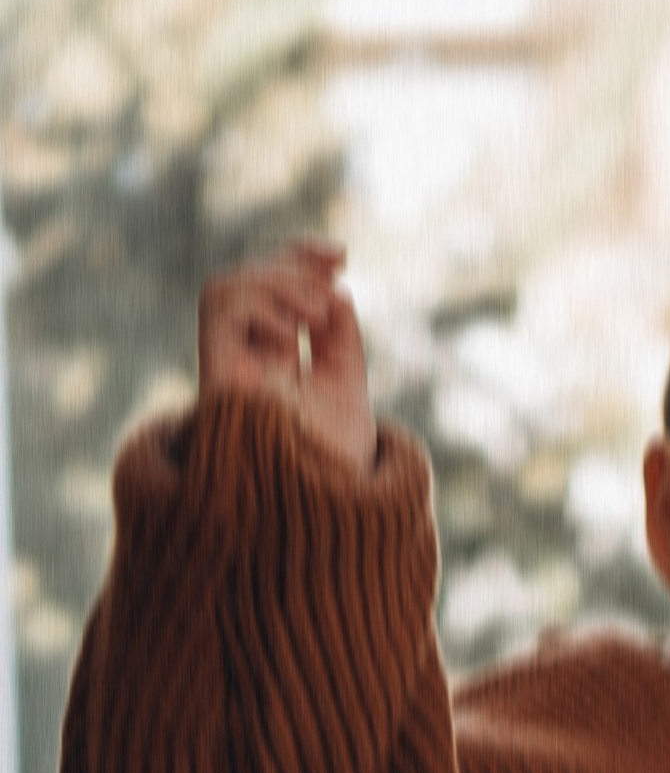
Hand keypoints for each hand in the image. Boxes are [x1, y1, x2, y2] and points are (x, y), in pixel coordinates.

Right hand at [199, 242, 376, 475]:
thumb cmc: (339, 469)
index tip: (340, 254)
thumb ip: (340, 341)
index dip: (297, 263)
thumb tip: (335, 290)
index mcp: (275, 367)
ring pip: (222, 291)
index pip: (272, 297)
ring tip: (316, 310)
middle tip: (333, 269)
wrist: (330, 518)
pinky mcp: (218, 383)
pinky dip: (257, 303)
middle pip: (244, 285)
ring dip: (274, 282)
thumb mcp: (348, 390)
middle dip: (289, 262)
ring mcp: (228, 374)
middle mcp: (245, 367)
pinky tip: (292, 329)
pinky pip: (219, 316)